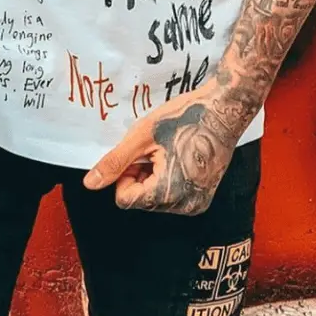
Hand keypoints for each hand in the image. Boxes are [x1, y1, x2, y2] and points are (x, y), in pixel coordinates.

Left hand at [84, 78, 247, 213]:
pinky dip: (170, 179)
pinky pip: (174, 196)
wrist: (225, 109)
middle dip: (141, 176)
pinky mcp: (203, 198)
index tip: (138, 154)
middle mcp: (184, 206)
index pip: (125, 199)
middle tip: (156, 150)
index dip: (125, 175)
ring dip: (155, 177)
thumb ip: (115, 163)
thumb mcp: (141, 138)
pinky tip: (181, 158)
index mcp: (166, 194)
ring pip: (156, 199)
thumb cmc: (185, 118)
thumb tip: (90, 184)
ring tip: (171, 152)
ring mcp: (196, 203)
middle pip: (141, 200)